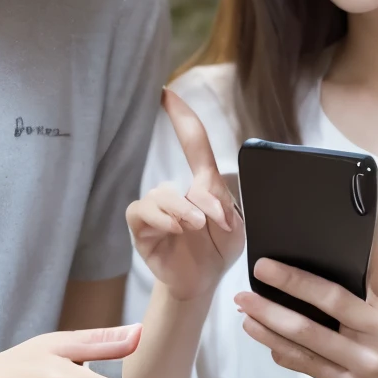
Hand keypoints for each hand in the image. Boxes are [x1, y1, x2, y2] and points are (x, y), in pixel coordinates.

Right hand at [126, 90, 245, 303]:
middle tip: (223, 221)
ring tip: (197, 228)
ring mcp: (156, 210)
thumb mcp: (235, 227)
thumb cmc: (218, 250)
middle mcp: (176, 192)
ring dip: (184, 210)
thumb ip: (223, 203)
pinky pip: (142, 211)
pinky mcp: (142, 228)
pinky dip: (162, 218)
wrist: (202, 284)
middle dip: (206, 199)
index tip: (168, 93)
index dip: (181, 117)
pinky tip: (178, 229)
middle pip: (182, 176)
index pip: (192, 142)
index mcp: (201, 185)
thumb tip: (202, 194)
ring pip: (162, 194)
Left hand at [234, 240, 377, 377]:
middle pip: (310, 328)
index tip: (265, 267)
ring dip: (267, 331)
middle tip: (243, 294)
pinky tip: (261, 334)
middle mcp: (368, 351)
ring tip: (245, 313)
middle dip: (272, 309)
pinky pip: (304, 366)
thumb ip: (372, 269)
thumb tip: (364, 227)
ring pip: (302, 350)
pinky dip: (280, 349)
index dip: (296, 283)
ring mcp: (354, 374)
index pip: (334, 299)